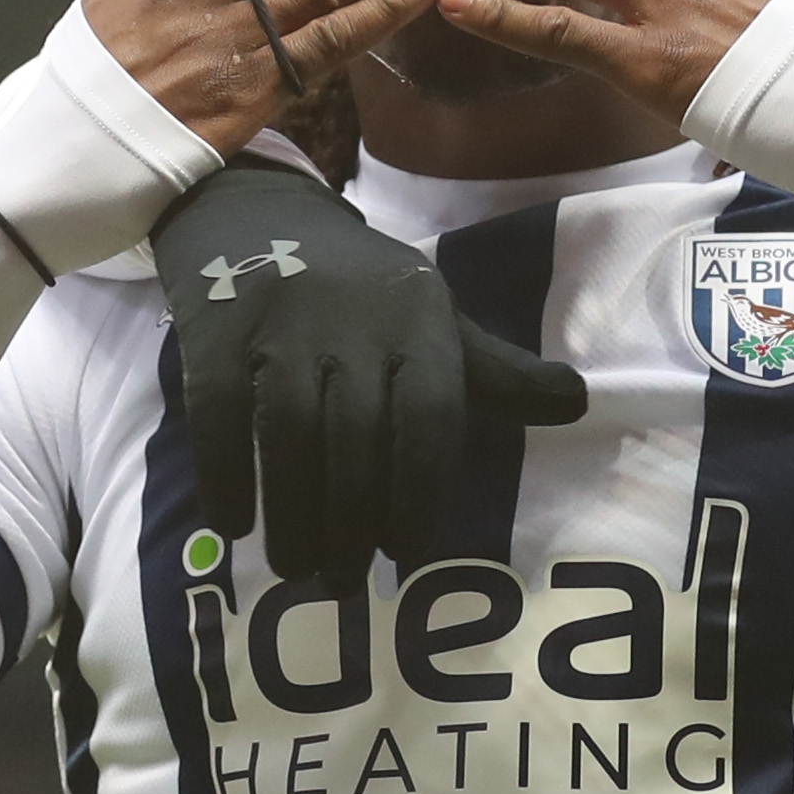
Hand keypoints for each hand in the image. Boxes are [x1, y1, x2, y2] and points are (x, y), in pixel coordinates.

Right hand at [152, 156, 587, 581]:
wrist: (256, 213)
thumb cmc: (360, 288)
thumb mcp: (433, 317)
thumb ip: (495, 372)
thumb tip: (578, 402)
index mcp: (417, 321)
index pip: (430, 417)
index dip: (419, 492)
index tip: (406, 552)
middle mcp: (351, 322)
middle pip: (355, 438)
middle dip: (350, 521)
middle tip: (343, 580)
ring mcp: (280, 324)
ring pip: (288, 433)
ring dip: (292, 513)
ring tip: (295, 567)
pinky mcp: (215, 332)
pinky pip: (217, 414)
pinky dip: (226, 476)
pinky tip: (233, 524)